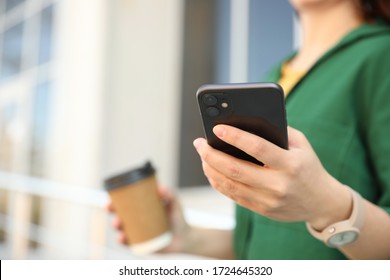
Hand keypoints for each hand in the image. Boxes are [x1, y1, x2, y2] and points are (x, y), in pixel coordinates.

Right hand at [105, 186, 189, 252]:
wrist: (186, 237)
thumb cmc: (178, 217)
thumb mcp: (174, 203)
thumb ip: (170, 194)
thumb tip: (161, 187)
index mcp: (141, 210)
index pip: (124, 205)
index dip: (114, 202)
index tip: (110, 200)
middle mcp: (137, 222)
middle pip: (119, 216)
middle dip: (112, 214)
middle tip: (113, 211)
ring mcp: (138, 234)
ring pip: (121, 230)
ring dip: (116, 227)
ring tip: (118, 224)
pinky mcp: (142, 245)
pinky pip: (129, 244)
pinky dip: (123, 241)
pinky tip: (121, 237)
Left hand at [193, 125, 350, 229]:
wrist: (321, 202)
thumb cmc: (308, 166)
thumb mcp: (301, 145)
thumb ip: (278, 131)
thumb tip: (246, 121)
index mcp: (291, 164)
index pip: (258, 148)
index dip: (235, 137)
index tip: (217, 128)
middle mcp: (279, 184)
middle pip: (236, 169)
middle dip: (211, 154)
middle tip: (199, 143)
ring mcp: (269, 200)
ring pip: (230, 184)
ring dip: (211, 169)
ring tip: (202, 156)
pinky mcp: (262, 210)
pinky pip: (233, 196)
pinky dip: (218, 183)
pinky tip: (211, 171)